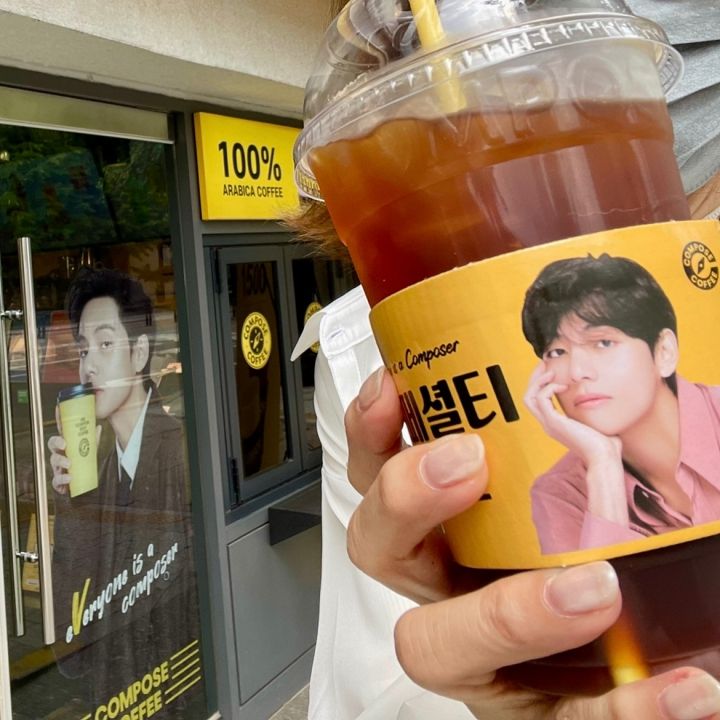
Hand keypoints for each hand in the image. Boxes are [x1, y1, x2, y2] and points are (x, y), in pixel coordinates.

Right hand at [48, 408, 100, 495]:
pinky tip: (69, 478)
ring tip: (69, 463)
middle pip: (52, 444)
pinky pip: (56, 480)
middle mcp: (60, 454)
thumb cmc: (85, 464)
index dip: (59, 419)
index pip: (61, 430)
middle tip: (64, 445)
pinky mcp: (59, 481)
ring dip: (60, 461)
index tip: (59, 409)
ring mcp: (58, 467)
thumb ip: (93, 438)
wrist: (86, 484)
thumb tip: (98, 426)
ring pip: (53, 461)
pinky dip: (62, 479)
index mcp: (67, 444)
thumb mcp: (91, 449)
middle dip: (56, 443)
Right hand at [344, 368, 719, 718]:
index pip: (378, 472)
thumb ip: (567, 432)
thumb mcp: (575, 484)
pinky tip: (683, 687)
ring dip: (505, 613)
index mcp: (443, 527)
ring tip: (591, 589)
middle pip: (378, 545)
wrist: (648, 645)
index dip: (369, 431)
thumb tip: (580, 367)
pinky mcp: (533, 715)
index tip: (392, 387)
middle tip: (463, 462)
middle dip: (404, 496)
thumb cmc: (601, 547)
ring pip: (433, 644)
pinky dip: (619, 707)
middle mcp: (446, 586)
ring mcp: (479, 657)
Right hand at [523, 362, 620, 464]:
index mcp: (555, 424)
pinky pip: (541, 398)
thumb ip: (593, 413)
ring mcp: (549, 424)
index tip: (551, 371)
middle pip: (528, 397)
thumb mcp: (596, 423)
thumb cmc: (605, 445)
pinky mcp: (554, 422)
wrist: (604, 457)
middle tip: (544, 364)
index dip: (540, 384)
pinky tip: (563, 386)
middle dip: (534, 378)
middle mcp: (548, 424)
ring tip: (551, 372)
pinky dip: (549, 388)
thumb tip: (601, 402)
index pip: (537, 401)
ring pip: (529, 397)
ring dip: (538, 380)